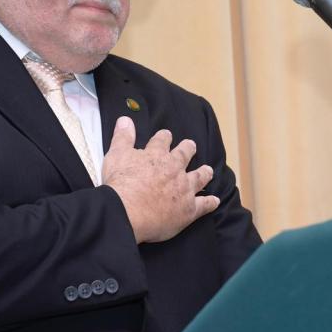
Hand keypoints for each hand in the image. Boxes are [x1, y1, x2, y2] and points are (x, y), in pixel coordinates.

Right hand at [102, 117, 219, 243]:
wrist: (128, 211)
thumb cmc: (120, 184)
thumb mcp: (116, 155)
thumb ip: (123, 137)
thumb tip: (125, 119)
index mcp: (156, 155)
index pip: (162, 140)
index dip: (164, 137)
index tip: (166, 135)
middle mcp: (173, 168)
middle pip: (184, 155)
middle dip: (188, 149)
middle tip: (191, 145)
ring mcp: (184, 188)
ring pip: (198, 177)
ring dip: (204, 172)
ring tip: (208, 170)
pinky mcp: (188, 209)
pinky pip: (204, 204)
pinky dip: (210, 202)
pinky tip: (214, 201)